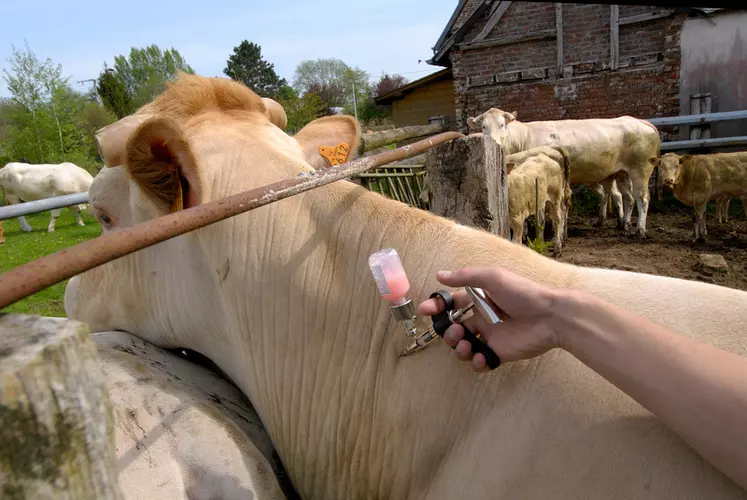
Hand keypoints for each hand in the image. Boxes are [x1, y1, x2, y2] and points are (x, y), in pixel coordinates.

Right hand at [416, 267, 560, 371]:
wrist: (550, 316)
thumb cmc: (523, 293)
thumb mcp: (493, 278)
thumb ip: (466, 277)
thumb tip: (440, 275)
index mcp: (479, 300)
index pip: (451, 304)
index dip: (437, 308)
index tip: (425, 311)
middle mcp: (482, 318)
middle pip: (454, 329)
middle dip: (447, 333)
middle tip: (455, 332)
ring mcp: (490, 337)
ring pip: (463, 347)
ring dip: (458, 348)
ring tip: (466, 345)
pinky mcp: (499, 353)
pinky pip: (481, 362)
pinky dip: (476, 362)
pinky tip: (482, 357)